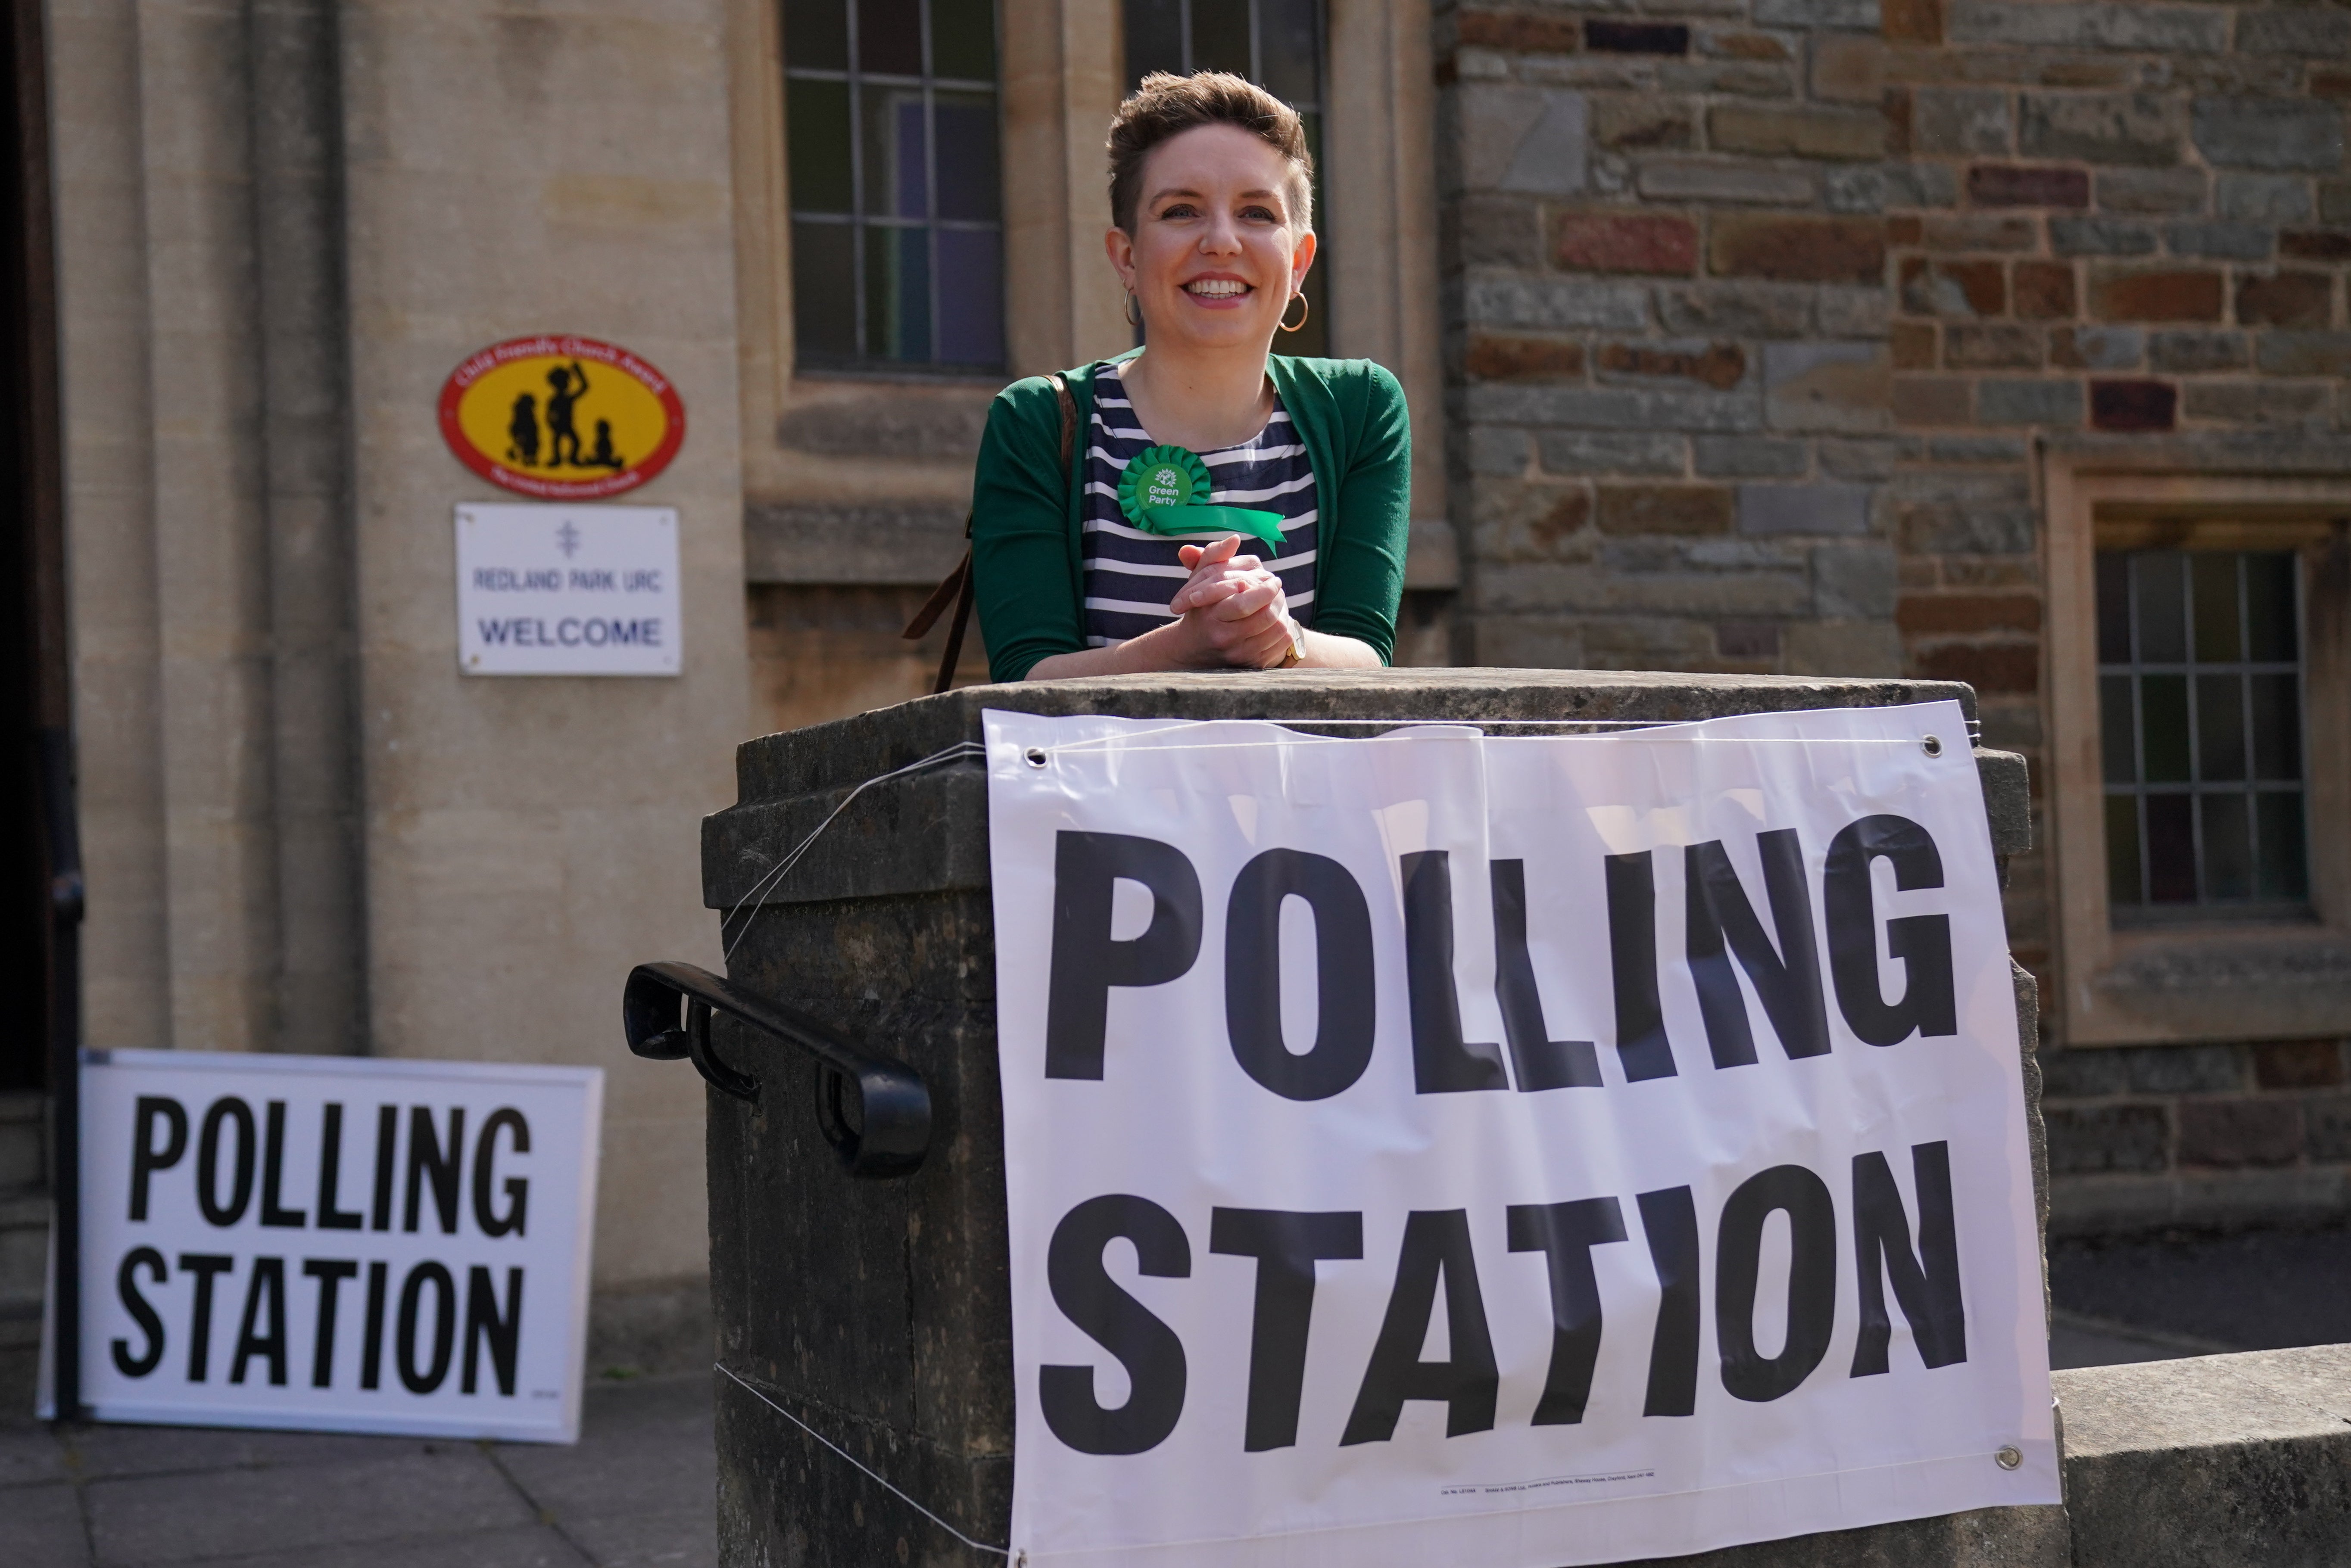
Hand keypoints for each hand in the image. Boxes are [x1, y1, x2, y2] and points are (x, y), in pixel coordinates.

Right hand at [1167, 534, 1296, 668]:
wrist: (1192, 650)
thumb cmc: (1199, 608)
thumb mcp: (1198, 581)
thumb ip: (1213, 556)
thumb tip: (1234, 539)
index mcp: (1212, 617)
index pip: (1246, 603)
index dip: (1266, 589)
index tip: (1273, 579)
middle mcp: (1225, 639)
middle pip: (1267, 617)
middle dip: (1279, 599)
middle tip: (1279, 588)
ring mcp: (1240, 655)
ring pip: (1277, 630)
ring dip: (1284, 612)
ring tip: (1279, 603)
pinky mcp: (1252, 665)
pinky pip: (1281, 645)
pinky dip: (1285, 630)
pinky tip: (1278, 620)